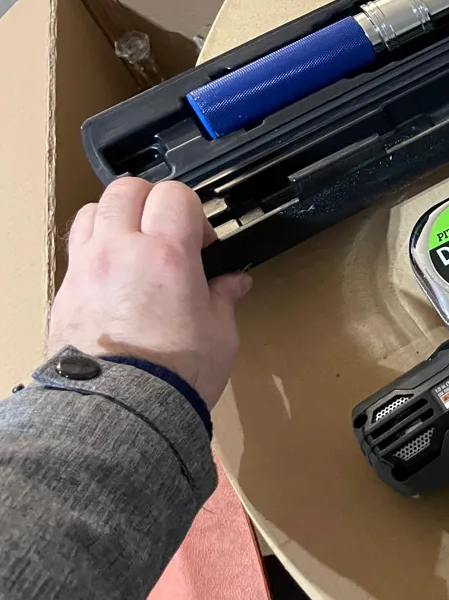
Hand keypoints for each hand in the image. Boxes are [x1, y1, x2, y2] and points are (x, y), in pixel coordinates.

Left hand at [47, 178, 251, 407]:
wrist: (122, 409)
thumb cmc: (173, 375)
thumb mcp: (219, 334)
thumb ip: (223, 298)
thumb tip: (232, 283)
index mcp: (167, 255)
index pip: (175, 195)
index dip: (194, 211)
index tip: (203, 242)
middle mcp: (121, 251)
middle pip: (127, 189)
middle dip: (153, 202)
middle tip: (170, 233)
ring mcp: (87, 268)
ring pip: (93, 209)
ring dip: (118, 217)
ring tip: (136, 245)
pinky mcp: (66, 291)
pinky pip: (77, 247)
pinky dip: (96, 247)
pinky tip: (116, 274)